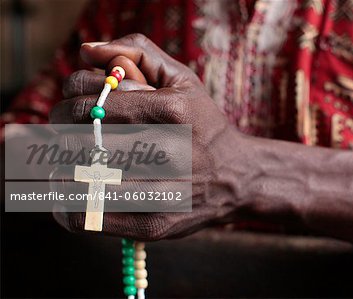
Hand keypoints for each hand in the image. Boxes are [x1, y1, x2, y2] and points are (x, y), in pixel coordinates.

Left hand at [50, 34, 249, 239]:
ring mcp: (165, 192)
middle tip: (63, 139)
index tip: (69, 111)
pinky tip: (72, 195)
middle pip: (83, 144)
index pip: (95, 104)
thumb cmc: (202, 124)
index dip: (69, 105)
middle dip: (61, 139)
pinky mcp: (157, 224)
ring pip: (83, 184)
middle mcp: (172, 152)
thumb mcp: (183, 79)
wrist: (237, 176)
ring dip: (61, 174)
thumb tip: (86, 52)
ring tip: (65, 167)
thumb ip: (138, 52)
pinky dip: (69, 207)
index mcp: (174, 111)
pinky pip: (93, 219)